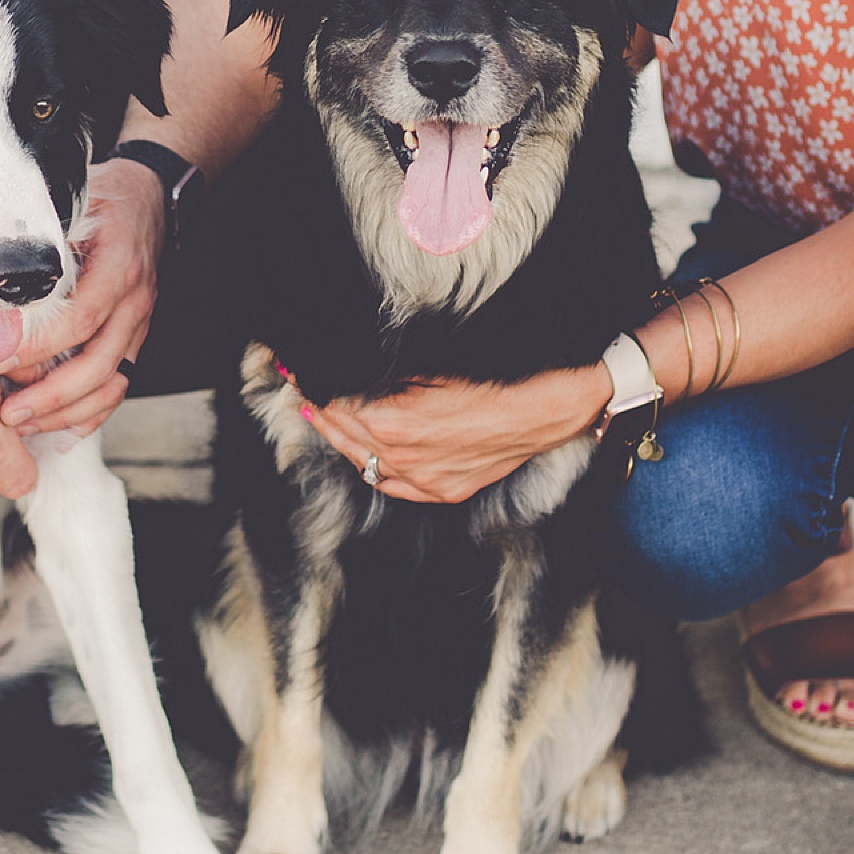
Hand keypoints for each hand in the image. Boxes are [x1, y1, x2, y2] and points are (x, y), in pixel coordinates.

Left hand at [0, 156, 162, 437]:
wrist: (149, 196)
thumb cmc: (106, 198)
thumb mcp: (72, 203)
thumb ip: (39, 238)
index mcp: (118, 265)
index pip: (82, 319)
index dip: (40, 347)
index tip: (0, 361)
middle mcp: (134, 299)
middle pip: (100, 364)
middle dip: (51, 396)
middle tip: (7, 411)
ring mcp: (139, 322)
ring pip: (112, 383)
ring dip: (67, 411)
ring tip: (23, 421)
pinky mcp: (134, 336)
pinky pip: (119, 383)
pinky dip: (91, 412)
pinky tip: (59, 426)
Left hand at [294, 362, 613, 504]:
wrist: (551, 407)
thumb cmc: (500, 375)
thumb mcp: (439, 364)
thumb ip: (394, 374)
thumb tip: (360, 368)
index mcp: (400, 421)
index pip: (341, 407)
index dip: (319, 389)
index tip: (303, 372)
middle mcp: (407, 457)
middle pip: (346, 435)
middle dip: (320, 410)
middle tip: (302, 389)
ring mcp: (426, 478)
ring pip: (364, 462)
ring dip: (339, 439)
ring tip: (319, 416)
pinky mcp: (444, 490)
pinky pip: (394, 486)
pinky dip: (371, 468)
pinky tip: (359, 454)